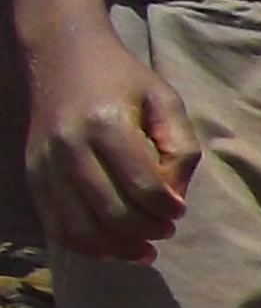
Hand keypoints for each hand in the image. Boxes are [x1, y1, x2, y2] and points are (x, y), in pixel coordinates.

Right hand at [27, 34, 194, 261]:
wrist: (61, 57)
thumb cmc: (123, 80)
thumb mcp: (165, 101)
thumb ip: (181, 149)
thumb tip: (175, 200)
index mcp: (106, 125)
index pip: (142, 186)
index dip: (168, 209)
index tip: (179, 210)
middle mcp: (69, 147)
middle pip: (112, 213)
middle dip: (147, 231)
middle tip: (165, 230)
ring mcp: (45, 163)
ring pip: (80, 228)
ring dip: (117, 248)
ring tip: (144, 250)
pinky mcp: (32, 174)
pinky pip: (55, 225)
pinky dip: (85, 246)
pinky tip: (112, 248)